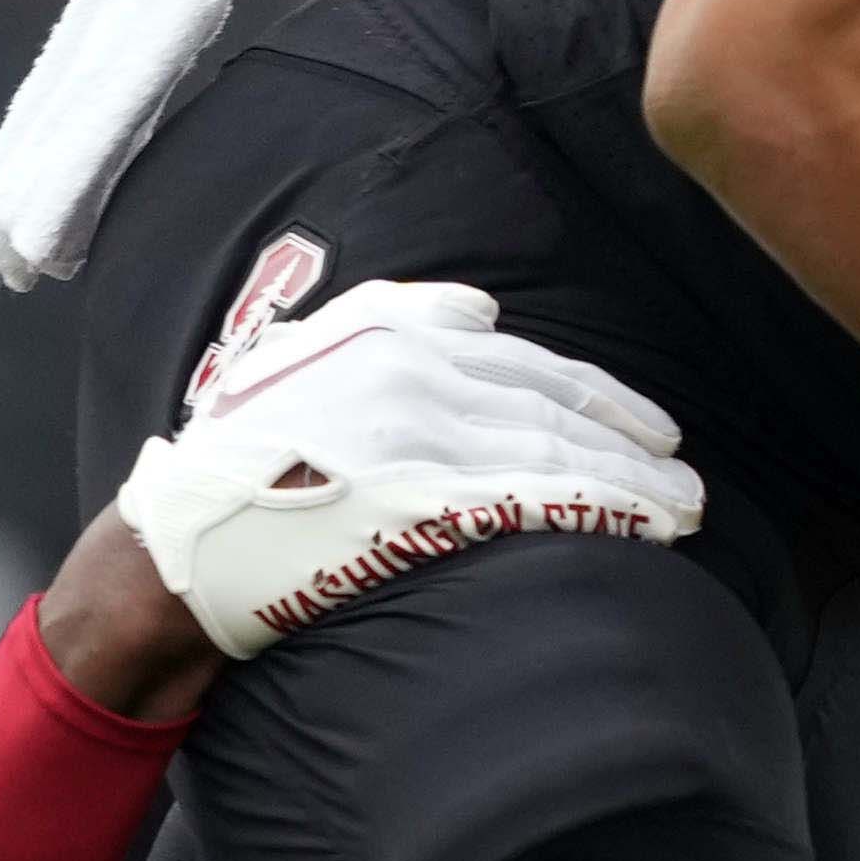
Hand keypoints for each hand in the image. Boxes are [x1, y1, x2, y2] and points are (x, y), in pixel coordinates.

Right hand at [97, 278, 703, 664]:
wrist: (174, 550)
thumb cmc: (237, 466)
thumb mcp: (298, 358)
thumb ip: (386, 319)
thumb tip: (483, 309)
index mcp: (385, 333)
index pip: (521, 362)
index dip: (597, 397)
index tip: (648, 428)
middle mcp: (407, 373)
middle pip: (550, 406)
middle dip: (631, 442)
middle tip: (685, 477)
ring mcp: (413, 438)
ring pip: (553, 452)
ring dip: (633, 483)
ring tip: (683, 511)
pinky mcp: (415, 504)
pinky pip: (530, 499)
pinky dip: (599, 510)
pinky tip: (642, 529)